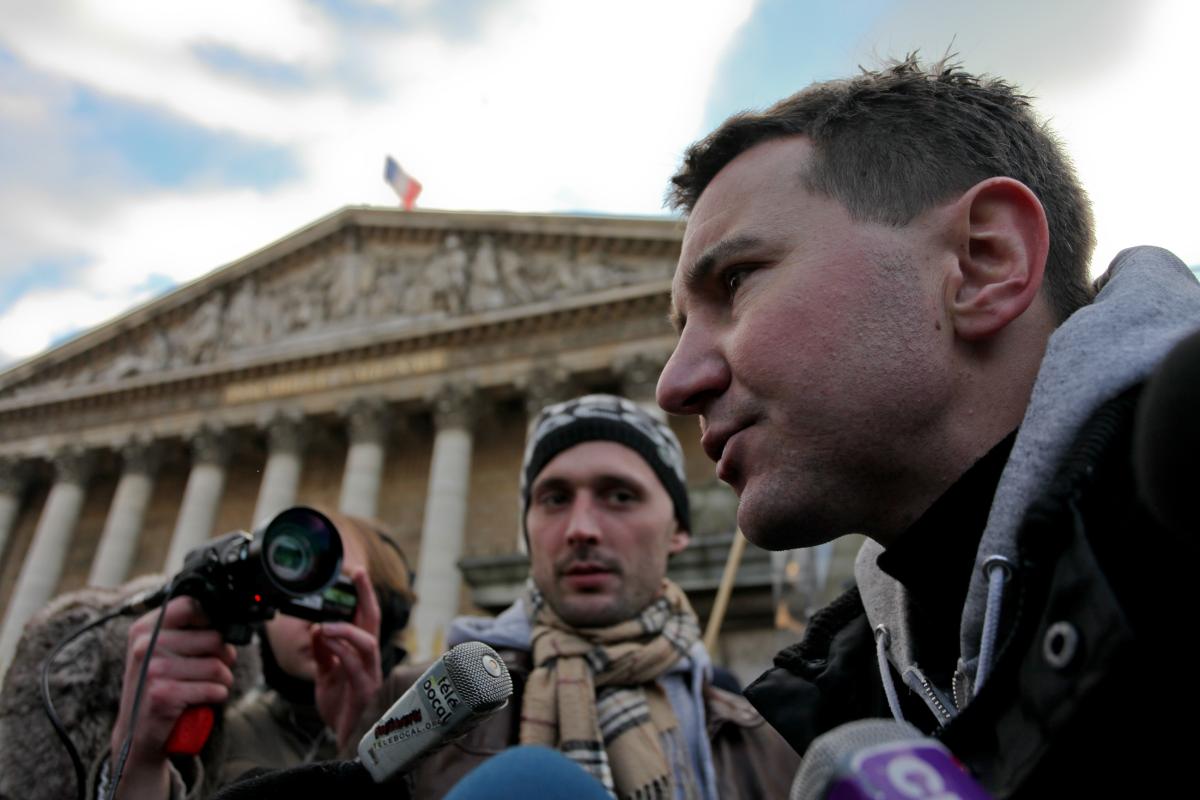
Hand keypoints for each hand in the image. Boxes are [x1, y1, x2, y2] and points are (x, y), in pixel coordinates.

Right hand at [109, 597, 235, 799]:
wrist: (136, 735)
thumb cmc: (158, 687)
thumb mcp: (159, 651)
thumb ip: (184, 629)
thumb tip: (227, 617)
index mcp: (143, 628)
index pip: (190, 604)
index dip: (212, 618)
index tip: (214, 633)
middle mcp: (145, 645)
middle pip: (214, 637)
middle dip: (225, 655)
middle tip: (216, 667)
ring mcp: (154, 670)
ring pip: (217, 666)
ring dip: (223, 679)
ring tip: (210, 685)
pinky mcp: (165, 695)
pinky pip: (213, 689)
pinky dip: (217, 695)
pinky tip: (205, 699)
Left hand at [313, 568, 383, 749]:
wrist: (345, 741)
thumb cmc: (341, 707)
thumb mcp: (326, 674)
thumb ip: (323, 653)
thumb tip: (318, 629)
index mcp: (362, 654)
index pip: (366, 618)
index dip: (364, 595)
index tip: (357, 571)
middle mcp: (370, 661)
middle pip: (374, 622)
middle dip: (366, 596)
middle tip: (357, 575)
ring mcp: (370, 675)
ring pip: (367, 642)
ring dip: (346, 629)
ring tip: (326, 625)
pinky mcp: (365, 692)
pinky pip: (354, 666)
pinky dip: (340, 651)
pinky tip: (326, 644)